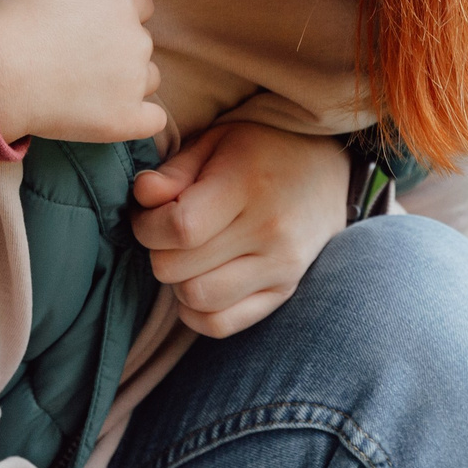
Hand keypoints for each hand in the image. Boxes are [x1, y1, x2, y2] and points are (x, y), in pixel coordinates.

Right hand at [0, 0, 164, 143]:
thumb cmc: (19, 17)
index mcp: (123, 5)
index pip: (138, 4)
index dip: (113, 10)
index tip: (84, 23)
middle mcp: (137, 43)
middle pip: (141, 40)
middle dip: (119, 43)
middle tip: (77, 53)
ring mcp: (133, 85)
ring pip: (148, 77)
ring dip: (129, 78)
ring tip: (87, 82)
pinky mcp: (124, 121)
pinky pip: (153, 121)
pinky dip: (141, 117)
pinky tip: (115, 112)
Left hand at [129, 122, 349, 337]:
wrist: (325, 169)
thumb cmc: (259, 150)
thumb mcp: (215, 142)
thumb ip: (175, 171)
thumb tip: (142, 194)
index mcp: (248, 184)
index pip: (180, 227)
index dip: (147, 226)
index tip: (147, 213)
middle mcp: (270, 231)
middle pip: (179, 268)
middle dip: (157, 250)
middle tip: (165, 231)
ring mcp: (281, 267)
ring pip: (196, 300)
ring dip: (176, 282)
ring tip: (185, 255)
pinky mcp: (284, 292)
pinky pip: (221, 324)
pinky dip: (196, 311)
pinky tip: (198, 280)